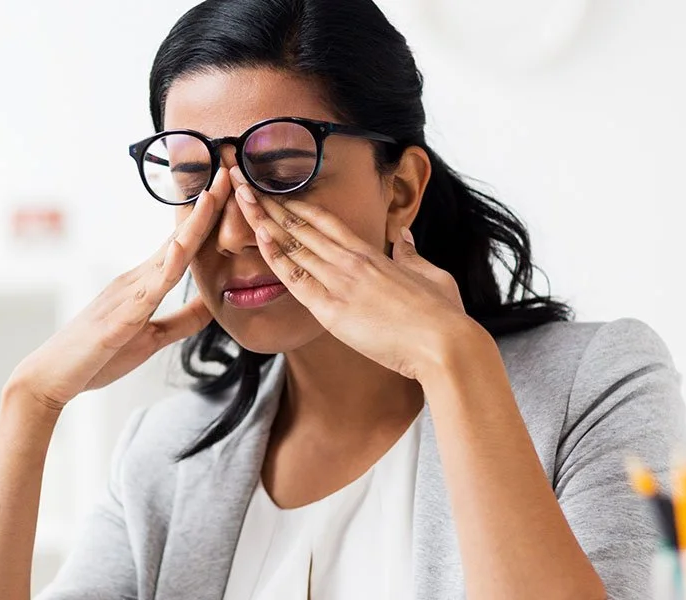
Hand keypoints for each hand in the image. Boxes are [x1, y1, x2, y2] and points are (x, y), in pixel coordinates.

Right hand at [4, 170, 229, 411]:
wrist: (50, 377)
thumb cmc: (96, 357)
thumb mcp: (150, 338)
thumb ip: (183, 321)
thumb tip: (213, 303)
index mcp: (144, 283)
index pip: (182, 244)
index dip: (208, 217)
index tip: (231, 189)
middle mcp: (135, 280)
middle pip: (179, 239)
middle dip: (206, 207)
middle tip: (231, 170)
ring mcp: (125, 296)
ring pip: (167, 257)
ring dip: (191, 227)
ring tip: (213, 196)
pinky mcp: (118, 321)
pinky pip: (145, 293)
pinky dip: (164, 271)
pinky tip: (179, 251)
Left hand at [228, 167, 484, 380]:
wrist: (445, 344)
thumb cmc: (443, 314)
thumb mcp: (431, 274)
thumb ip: (412, 254)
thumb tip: (405, 237)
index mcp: (373, 254)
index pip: (327, 222)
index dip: (299, 205)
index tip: (277, 191)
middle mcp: (352, 262)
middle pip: (302, 226)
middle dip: (271, 204)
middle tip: (244, 181)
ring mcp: (341, 283)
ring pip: (294, 245)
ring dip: (265, 220)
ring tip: (240, 197)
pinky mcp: (333, 310)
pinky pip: (296, 280)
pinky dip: (276, 257)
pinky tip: (258, 237)